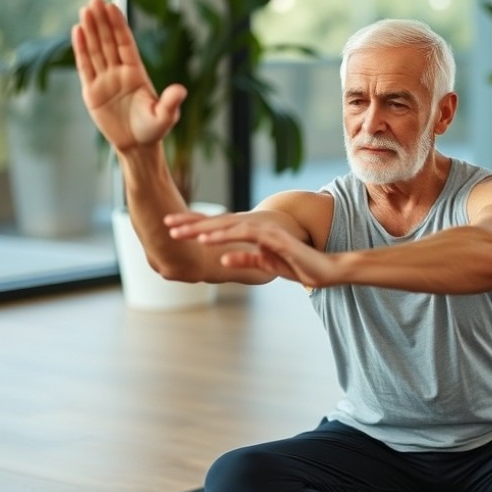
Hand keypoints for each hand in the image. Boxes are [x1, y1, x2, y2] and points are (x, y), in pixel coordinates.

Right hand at [72, 0, 186, 152]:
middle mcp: (120, 72)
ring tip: (85, 10)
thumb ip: (171, 102)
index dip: (119, 26)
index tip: (112, 7)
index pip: (126, 44)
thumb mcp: (165, 117)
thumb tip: (181, 90)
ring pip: (96, 50)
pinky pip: (85, 66)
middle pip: (109, 42)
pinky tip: (77, 31)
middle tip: (95, 0)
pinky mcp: (92, 91)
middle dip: (102, 22)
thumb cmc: (154, 130)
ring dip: (90, 30)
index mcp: (137, 73)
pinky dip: (80, 49)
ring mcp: (105, 80)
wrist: (137, 146)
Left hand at [165, 211, 336, 286]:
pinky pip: (244, 234)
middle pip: (219, 222)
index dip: (197, 226)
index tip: (174, 227)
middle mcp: (257, 227)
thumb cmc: (299, 266)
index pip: (221, 227)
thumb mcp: (267, 265)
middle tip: (166, 224)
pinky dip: (224, 236)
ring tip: (179, 232)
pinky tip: (207, 239)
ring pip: (227, 225)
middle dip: (192, 223)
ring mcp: (265, 230)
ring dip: (202, 228)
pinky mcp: (273, 237)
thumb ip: (247, 260)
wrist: (325, 269)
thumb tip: (224, 260)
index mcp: (253, 234)